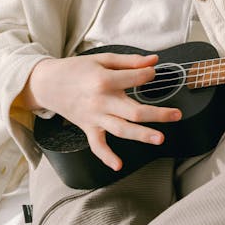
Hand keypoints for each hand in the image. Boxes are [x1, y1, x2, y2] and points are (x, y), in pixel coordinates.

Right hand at [25, 52, 180, 170]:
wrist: (48, 83)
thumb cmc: (77, 69)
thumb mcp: (103, 59)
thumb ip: (129, 61)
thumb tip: (153, 61)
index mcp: (105, 81)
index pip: (135, 79)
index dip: (148, 74)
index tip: (153, 72)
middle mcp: (101, 102)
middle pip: (133, 111)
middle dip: (157, 114)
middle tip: (177, 115)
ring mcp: (94, 117)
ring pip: (121, 129)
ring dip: (141, 135)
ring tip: (160, 138)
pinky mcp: (88, 128)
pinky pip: (97, 146)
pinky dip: (106, 157)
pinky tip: (118, 165)